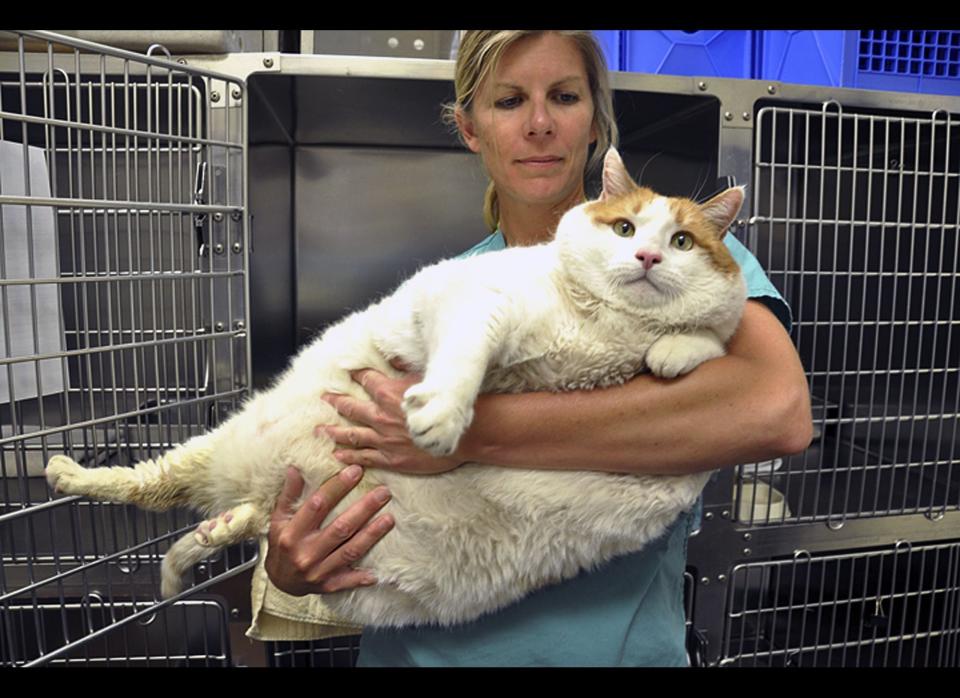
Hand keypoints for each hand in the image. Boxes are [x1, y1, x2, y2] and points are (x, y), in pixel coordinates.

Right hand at [265, 465, 393, 595]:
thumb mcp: (279, 519)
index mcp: (292, 533)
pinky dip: (361, 577)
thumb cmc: (281, 544)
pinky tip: (378, 571)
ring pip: (350, 551)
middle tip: (384, 492)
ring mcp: (317, 571)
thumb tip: (295, 468)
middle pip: (340, 528)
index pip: (318, 505)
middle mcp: (305, 553)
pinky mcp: (327, 585)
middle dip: (364, 509)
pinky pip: (347, 582)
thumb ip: (289, 495)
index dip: (337, 487)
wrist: (278, 581)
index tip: (356, 471)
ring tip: (390, 519)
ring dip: (371, 535)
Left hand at [318, 361, 461, 474]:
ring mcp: (385, 439)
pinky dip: (350, 456)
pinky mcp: (392, 458)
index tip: (346, 371)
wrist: (468, 434)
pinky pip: (365, 457)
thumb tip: (393, 356)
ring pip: (352, 434)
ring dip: (334, 431)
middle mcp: (382, 416)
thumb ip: (406, 368)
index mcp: (390, 393)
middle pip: (351, 407)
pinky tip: (338, 455)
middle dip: (336, 401)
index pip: (366, 379)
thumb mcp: (428, 378)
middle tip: (324, 397)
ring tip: (320, 430)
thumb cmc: (450, 404)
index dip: (355, 374)